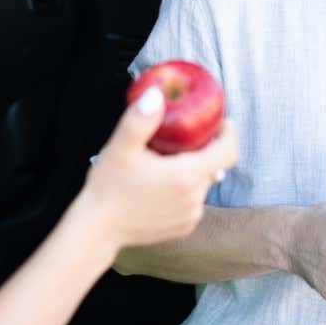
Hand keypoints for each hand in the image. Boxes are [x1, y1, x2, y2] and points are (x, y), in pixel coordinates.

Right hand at [80, 87, 238, 250]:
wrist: (97, 230)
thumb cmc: (108, 187)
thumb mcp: (121, 148)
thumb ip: (140, 119)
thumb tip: (156, 94)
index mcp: (185, 176)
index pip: (228, 152)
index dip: (228, 134)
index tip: (220, 122)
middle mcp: (195, 199)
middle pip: (214, 166)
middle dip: (203, 149)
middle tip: (180, 138)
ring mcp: (190, 216)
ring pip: (203, 184)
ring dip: (192, 171)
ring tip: (165, 162)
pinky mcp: (183, 228)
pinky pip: (193, 202)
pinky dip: (184, 190)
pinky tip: (160, 185)